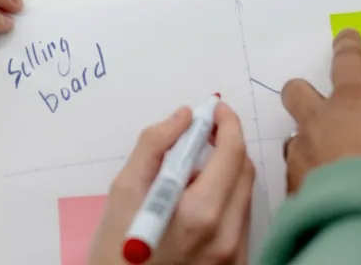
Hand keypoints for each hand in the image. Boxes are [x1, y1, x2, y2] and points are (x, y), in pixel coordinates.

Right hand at [89, 104, 253, 264]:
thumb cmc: (115, 253)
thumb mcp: (123, 193)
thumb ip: (154, 146)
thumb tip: (183, 117)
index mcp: (200, 212)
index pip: (232, 152)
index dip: (227, 122)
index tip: (214, 109)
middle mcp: (226, 235)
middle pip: (245, 170)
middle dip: (227, 145)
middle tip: (200, 136)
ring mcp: (234, 255)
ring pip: (243, 195)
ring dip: (225, 174)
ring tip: (187, 178)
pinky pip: (240, 221)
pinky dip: (225, 202)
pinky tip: (194, 207)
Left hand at [282, 30, 360, 198]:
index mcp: (355, 105)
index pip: (348, 64)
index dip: (347, 49)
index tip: (345, 37)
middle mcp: (320, 121)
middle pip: (295, 91)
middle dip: (303, 96)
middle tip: (320, 112)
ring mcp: (301, 153)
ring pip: (292, 138)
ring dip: (307, 147)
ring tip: (327, 168)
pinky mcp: (291, 185)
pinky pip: (295, 176)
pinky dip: (307, 182)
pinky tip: (323, 196)